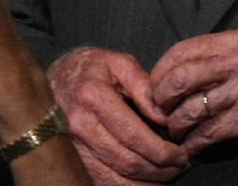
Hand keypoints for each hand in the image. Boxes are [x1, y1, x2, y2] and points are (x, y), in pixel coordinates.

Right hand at [48, 46, 187, 182]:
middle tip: (180, 167)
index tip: (181, 155)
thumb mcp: (120, 63)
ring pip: (113, 179)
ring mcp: (72, 146)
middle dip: (160, 170)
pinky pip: (100, 182)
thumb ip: (145, 87)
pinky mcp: (72, 158)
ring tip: (167, 177)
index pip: (134, 135)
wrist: (55, 77)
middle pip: (126, 161)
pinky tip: (145, 183)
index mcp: (93, 97)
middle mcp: (79, 125)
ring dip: (145, 184)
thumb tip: (165, 118)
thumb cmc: (92, 69)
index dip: (162, 151)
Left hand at [148, 31, 237, 153]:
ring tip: (176, 131)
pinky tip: (192, 146)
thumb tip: (177, 69)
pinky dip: (195, 142)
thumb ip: (218, 55)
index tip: (156, 86)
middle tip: (160, 110)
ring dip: (176, 125)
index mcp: (234, 40)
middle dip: (161, 98)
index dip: (161, 70)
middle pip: (180, 78)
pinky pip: (210, 132)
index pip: (182, 51)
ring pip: (191, 109)